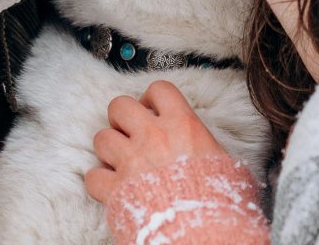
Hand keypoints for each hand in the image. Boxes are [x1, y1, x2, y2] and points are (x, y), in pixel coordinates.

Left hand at [84, 80, 229, 203]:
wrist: (206, 233)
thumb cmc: (221, 202)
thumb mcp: (226, 164)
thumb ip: (207, 148)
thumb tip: (206, 150)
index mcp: (183, 125)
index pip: (159, 89)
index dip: (151, 99)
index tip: (153, 111)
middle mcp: (154, 136)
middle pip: (119, 105)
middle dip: (121, 118)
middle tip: (131, 134)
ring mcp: (132, 161)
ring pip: (101, 137)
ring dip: (109, 149)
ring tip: (121, 161)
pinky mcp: (116, 189)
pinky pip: (92, 176)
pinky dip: (99, 182)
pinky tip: (112, 187)